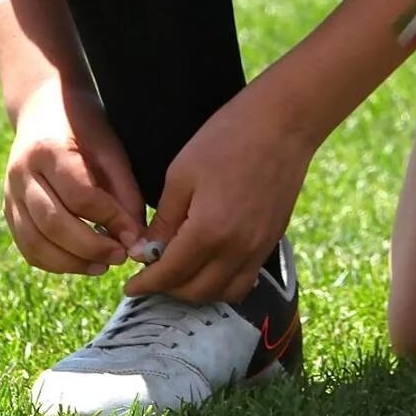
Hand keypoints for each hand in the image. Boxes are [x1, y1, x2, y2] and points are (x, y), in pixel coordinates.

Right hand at [3, 78, 146, 274]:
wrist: (41, 108)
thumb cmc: (84, 127)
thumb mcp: (110, 149)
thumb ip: (124, 191)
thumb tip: (136, 238)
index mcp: (49, 150)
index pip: (80, 195)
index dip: (110, 219)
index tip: (135, 235)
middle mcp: (22, 174)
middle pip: (53, 223)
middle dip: (91, 247)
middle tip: (121, 257)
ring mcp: (10, 194)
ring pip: (35, 242)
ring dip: (71, 262)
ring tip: (104, 265)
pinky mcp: (8, 210)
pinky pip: (27, 246)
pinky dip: (54, 262)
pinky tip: (81, 262)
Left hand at [123, 84, 313, 303]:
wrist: (285, 123)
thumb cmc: (229, 138)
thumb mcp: (182, 174)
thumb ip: (164, 220)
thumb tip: (145, 252)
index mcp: (209, 232)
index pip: (170, 275)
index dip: (145, 284)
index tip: (130, 285)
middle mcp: (237, 249)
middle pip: (196, 291)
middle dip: (168, 289)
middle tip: (152, 274)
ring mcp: (259, 247)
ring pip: (224, 292)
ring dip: (198, 290)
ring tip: (181, 272)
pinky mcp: (273, 239)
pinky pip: (247, 279)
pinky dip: (225, 282)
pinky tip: (212, 265)